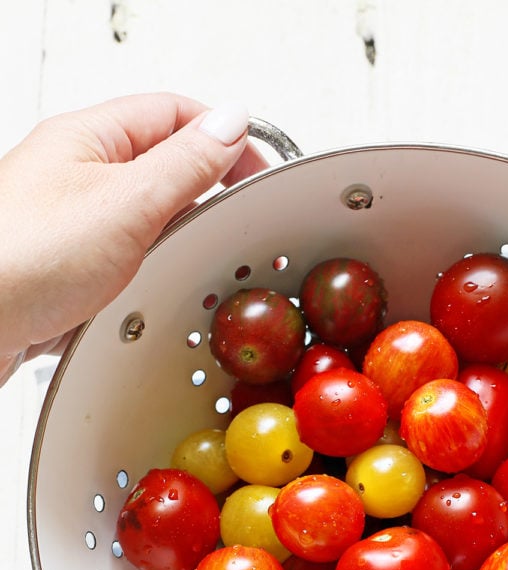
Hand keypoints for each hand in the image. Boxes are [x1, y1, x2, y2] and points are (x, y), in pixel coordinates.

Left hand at [0, 92, 266, 376]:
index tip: (258, 172)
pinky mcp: (69, 269)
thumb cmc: (23, 259)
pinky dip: (147, 274)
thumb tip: (230, 124)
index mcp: (89, 138)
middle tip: (230, 221)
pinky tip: (151, 291)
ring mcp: (73, 222)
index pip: (175, 113)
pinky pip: (127, 259)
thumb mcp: (126, 203)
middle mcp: (77, 175)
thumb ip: (185, 163)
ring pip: (147, 217)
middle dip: (204, 192)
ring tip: (187, 259)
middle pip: (164, 165)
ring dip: (174, 238)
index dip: (224, 136)